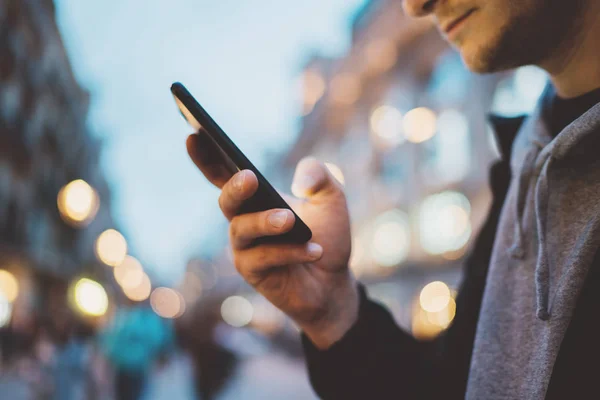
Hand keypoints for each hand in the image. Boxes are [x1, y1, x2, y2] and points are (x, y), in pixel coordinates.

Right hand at [187, 132, 358, 347]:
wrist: (334, 281)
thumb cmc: (327, 235)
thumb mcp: (332, 199)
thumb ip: (321, 177)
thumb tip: (301, 178)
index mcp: (255, 198)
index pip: (224, 173)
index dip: (206, 155)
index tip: (194, 134)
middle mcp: (243, 220)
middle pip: (227, 200)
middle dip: (235, 188)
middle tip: (250, 177)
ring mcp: (245, 248)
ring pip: (242, 230)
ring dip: (265, 222)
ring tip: (289, 219)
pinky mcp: (253, 273)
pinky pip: (265, 259)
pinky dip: (291, 252)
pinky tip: (315, 249)